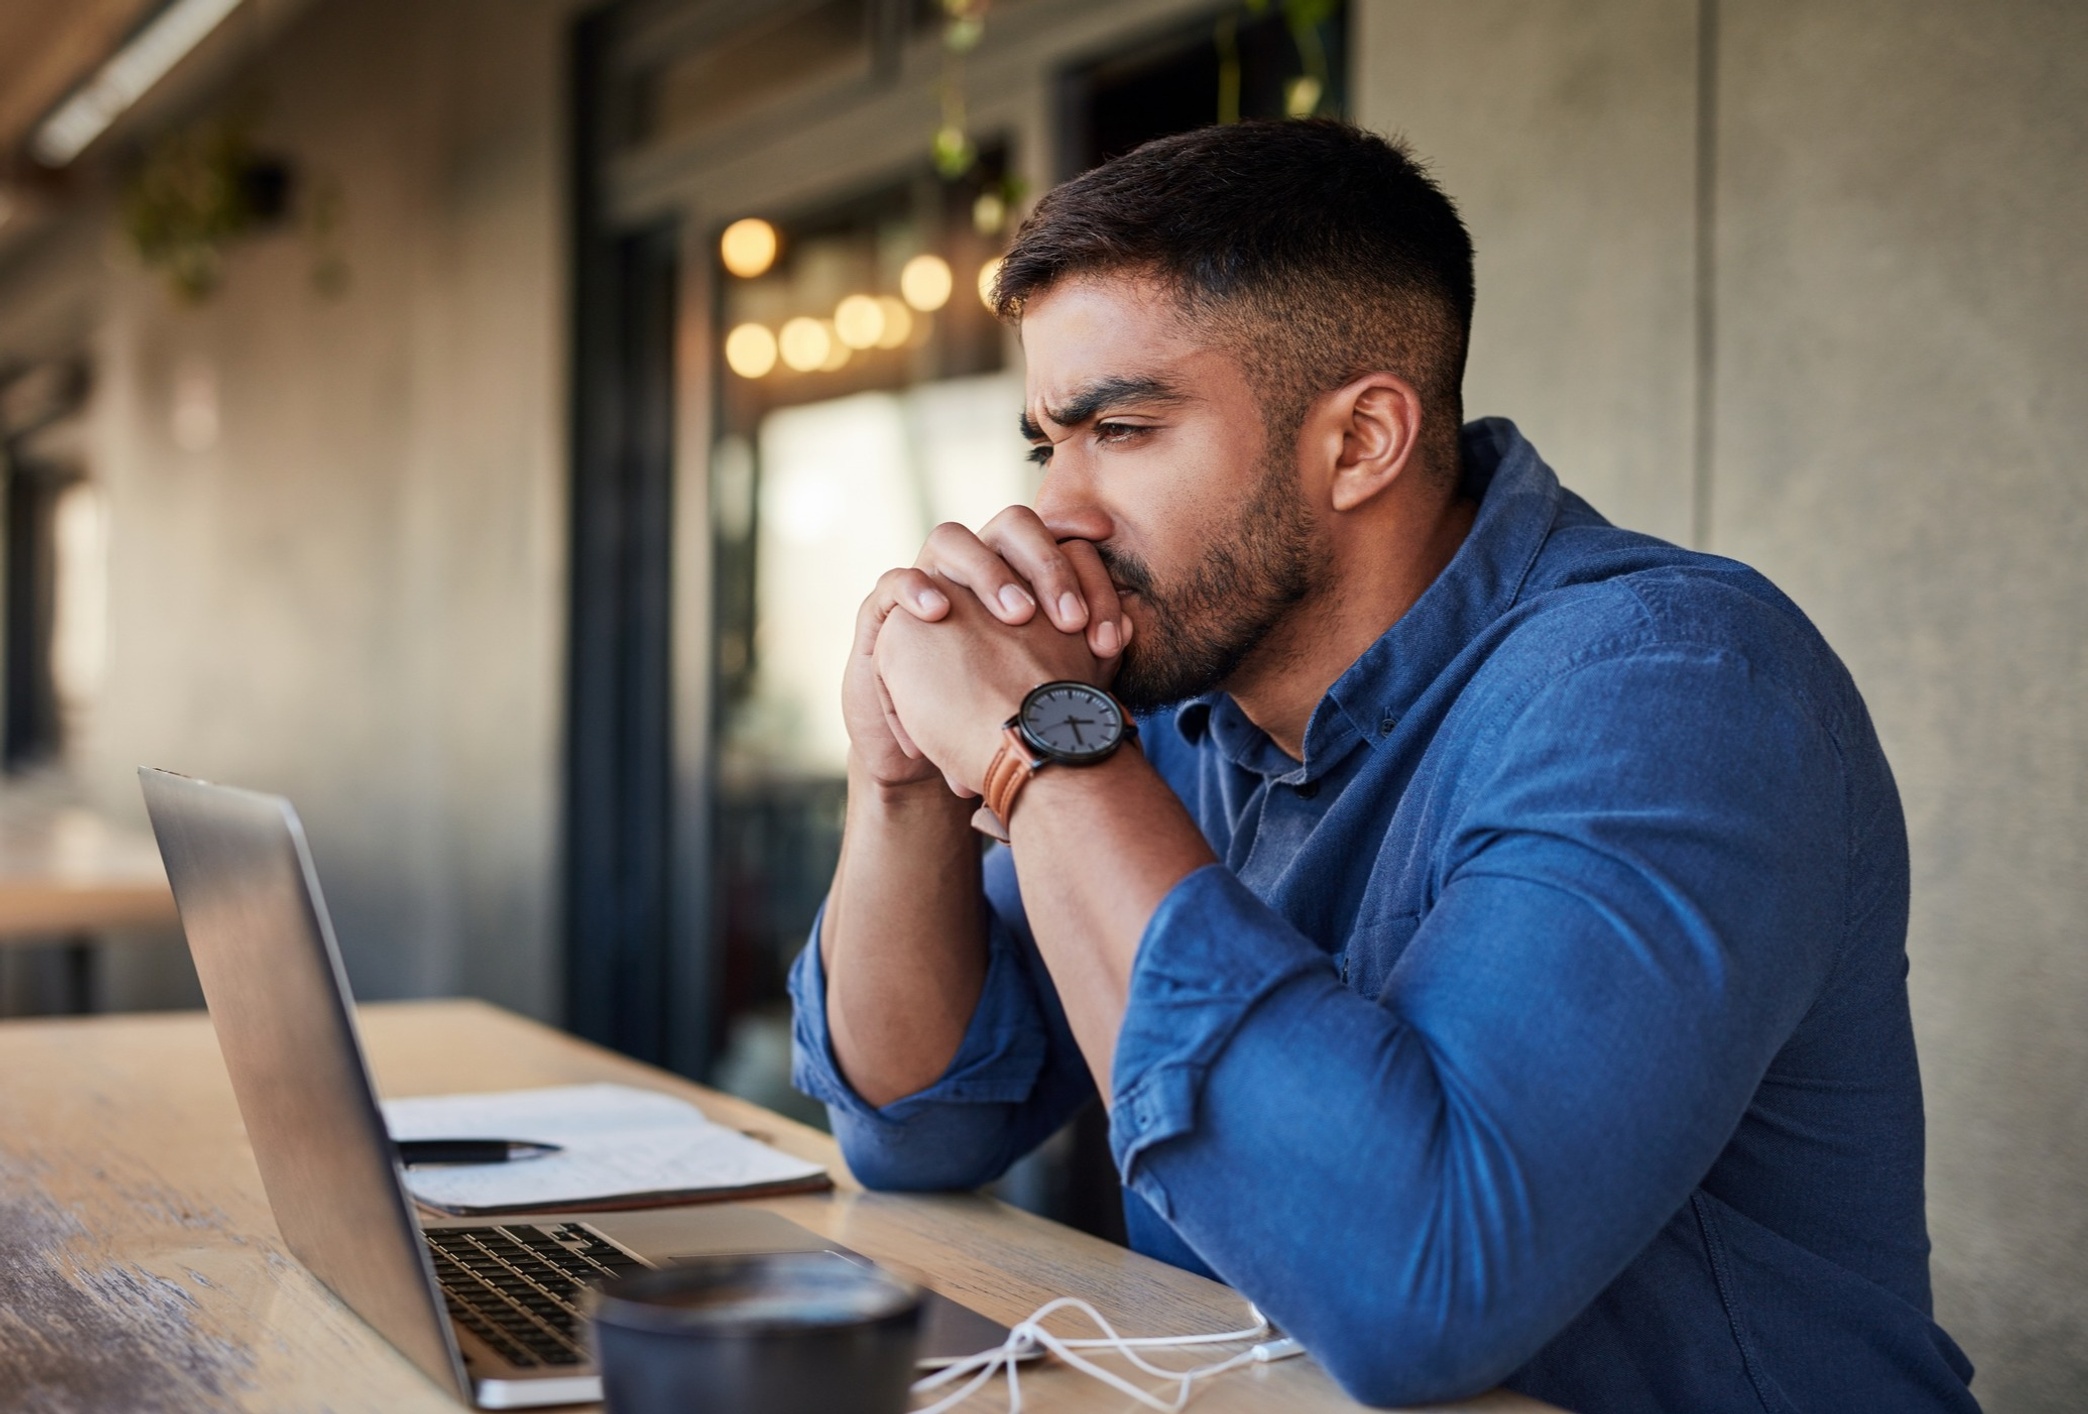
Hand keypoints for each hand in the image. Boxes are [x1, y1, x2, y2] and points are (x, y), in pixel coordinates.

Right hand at [841, 508, 1127, 788]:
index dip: (1075, 531)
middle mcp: (971, 570)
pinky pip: (893, 583)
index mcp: (1016, 576)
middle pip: (1008, 526)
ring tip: (1018, 617)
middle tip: (1070, 616)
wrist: (931, 764)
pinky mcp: (881, 614)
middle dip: (1043, 561)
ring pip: (949, 539)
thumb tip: (1131, 627)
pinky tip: (940, 613)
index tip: (1106, 535)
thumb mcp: (1047, 690)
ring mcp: (926, 584)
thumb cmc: (994, 721)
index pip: (1049, 534)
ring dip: (988, 572)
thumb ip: (1087, 656)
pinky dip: (916, 590)